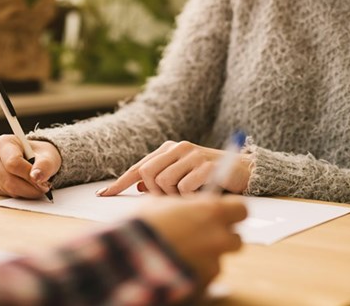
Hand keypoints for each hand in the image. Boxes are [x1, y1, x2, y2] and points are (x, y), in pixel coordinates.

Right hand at [0, 134, 60, 197]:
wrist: (36, 158)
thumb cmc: (40, 154)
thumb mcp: (48, 155)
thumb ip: (45, 165)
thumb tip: (36, 177)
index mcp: (4, 143)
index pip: (13, 163)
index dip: (29, 175)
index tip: (43, 181)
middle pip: (9, 179)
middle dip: (30, 187)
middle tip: (44, 187)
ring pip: (9, 189)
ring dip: (28, 192)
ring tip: (39, 186)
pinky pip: (7, 194)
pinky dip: (22, 194)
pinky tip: (28, 186)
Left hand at [97, 140, 251, 195]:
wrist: (245, 170)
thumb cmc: (211, 177)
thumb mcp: (184, 176)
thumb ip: (162, 179)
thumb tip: (140, 187)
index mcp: (170, 149)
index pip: (138, 166)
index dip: (120, 182)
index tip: (103, 195)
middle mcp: (179, 148)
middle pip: (147, 173)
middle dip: (155, 192)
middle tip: (171, 200)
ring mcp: (193, 155)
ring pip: (164, 183)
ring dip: (174, 197)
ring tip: (190, 196)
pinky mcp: (206, 166)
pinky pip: (185, 188)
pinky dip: (189, 197)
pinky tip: (200, 195)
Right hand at [138, 195, 246, 288]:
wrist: (130, 258)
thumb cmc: (144, 227)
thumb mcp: (160, 204)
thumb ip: (180, 205)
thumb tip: (181, 206)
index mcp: (212, 212)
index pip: (241, 209)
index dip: (231, 212)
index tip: (221, 214)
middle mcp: (219, 237)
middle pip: (235, 239)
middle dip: (221, 238)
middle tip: (201, 237)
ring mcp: (214, 263)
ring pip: (218, 259)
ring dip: (205, 257)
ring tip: (179, 254)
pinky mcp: (205, 283)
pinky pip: (205, 276)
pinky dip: (194, 273)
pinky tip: (176, 267)